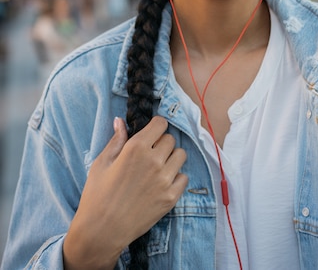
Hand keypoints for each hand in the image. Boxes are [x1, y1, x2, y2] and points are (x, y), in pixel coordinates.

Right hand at [63, 116, 187, 269]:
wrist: (101, 232)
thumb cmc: (97, 195)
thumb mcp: (102, 163)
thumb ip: (116, 140)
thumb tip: (121, 121)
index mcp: (136, 148)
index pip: (161, 124)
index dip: (155, 127)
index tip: (151, 133)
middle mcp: (154, 160)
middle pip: (170, 139)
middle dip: (161, 143)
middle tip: (150, 154)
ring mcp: (165, 180)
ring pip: (180, 155)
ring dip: (171, 158)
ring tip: (157, 168)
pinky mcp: (171, 197)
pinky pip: (184, 177)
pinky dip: (176, 178)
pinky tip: (161, 183)